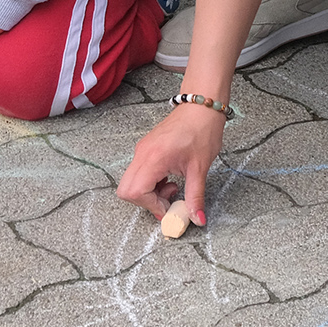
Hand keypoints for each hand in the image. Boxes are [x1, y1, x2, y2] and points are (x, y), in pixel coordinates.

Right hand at [116, 102, 226, 225]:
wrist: (201, 107)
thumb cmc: (202, 131)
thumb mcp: (200, 169)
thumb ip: (195, 197)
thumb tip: (196, 218)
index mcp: (154, 158)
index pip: (136, 192)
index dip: (152, 206)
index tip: (170, 209)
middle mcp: (142, 154)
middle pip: (126, 190)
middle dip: (146, 202)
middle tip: (167, 201)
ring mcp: (141, 150)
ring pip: (131, 182)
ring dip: (149, 192)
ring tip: (173, 187)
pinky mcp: (145, 149)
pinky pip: (138, 173)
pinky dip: (151, 183)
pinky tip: (169, 178)